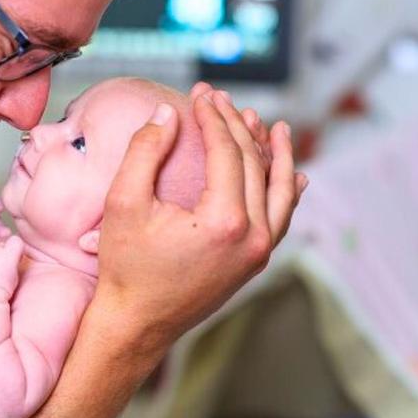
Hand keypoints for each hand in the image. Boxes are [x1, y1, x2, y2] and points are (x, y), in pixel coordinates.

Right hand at [93, 85, 306, 354]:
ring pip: (280, 191)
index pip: (227, 151)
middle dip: (237, 126)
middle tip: (220, 99)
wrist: (136, 324)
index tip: (200, 94)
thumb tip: (168, 111)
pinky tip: (294, 176)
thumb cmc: (126, 266)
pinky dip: (287, 192)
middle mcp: (253, 237)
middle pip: (253, 164)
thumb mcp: (124, 202)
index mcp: (225, 220)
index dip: (214, 117)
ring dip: (276, 155)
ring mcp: (259, 253)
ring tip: (274, 126)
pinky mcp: (255, 263)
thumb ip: (146, 150)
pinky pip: (281, 219)